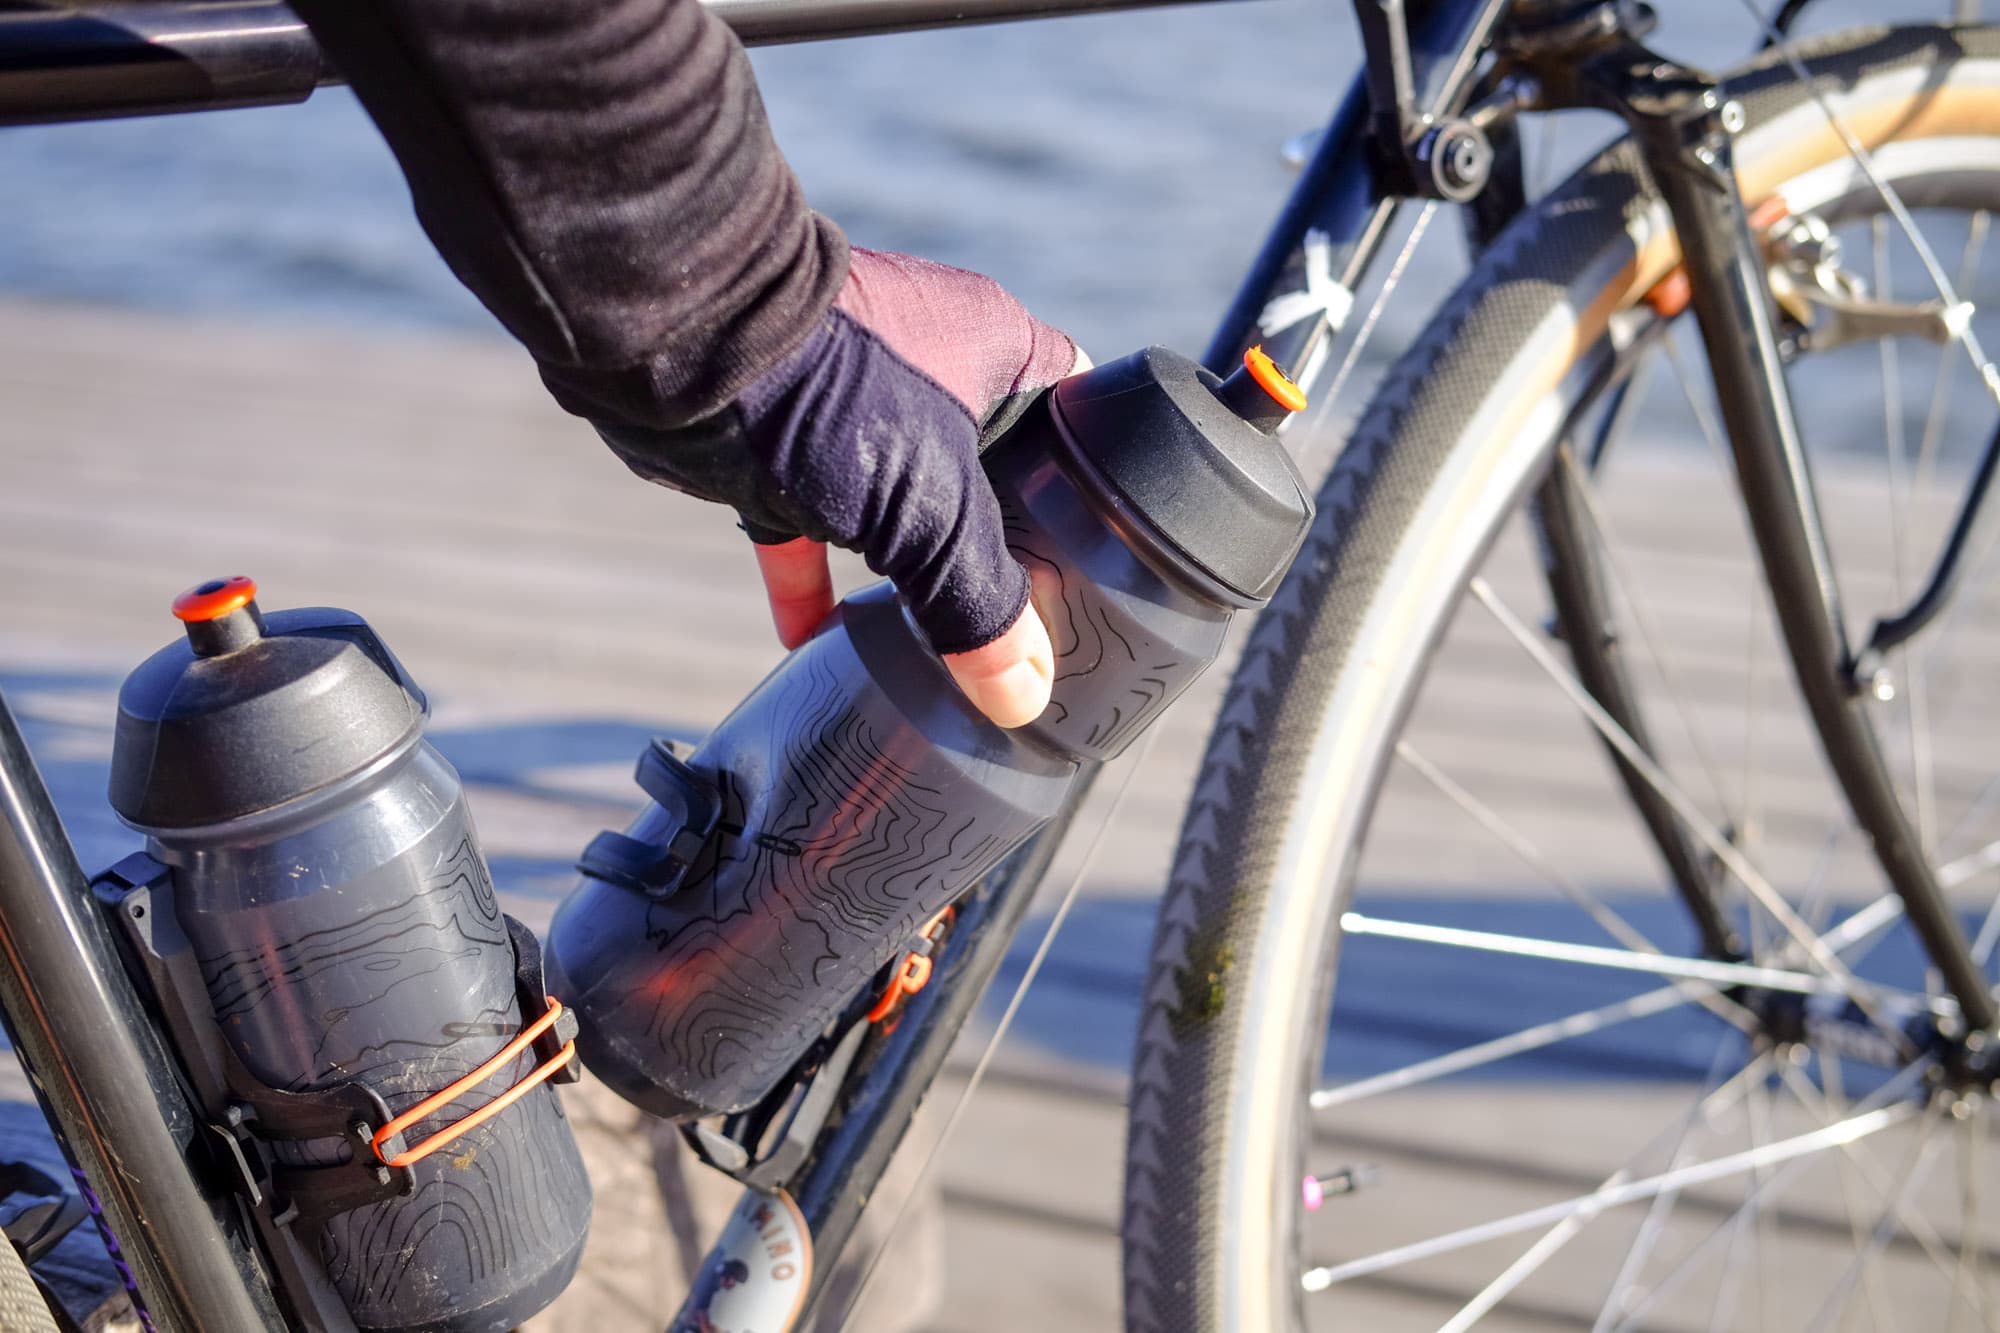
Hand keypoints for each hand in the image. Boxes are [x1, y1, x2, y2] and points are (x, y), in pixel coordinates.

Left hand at [736, 248, 1082, 727]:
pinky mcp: (781, 446)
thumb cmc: (831, 393)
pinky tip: (820, 648)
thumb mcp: (933, 510)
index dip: (1095, 497)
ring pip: (900, 510)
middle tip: (1027, 634)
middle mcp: (935, 368)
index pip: (1077, 426)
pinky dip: (815, 585)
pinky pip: (809, 530)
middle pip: (990, 480)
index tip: (1103, 572)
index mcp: (1001, 350)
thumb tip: (1022, 695)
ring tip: (940, 654)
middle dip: (1000, 556)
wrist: (678, 339)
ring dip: (908, 577)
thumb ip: (980, 605)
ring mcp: (855, 407)